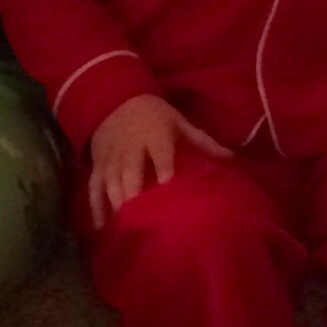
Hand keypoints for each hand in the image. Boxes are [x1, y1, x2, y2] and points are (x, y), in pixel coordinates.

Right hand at [87, 93, 229, 224]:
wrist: (115, 99)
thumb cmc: (154, 115)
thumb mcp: (179, 122)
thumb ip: (203, 142)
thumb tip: (233, 158)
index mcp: (154, 135)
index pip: (160, 152)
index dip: (163, 166)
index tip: (167, 184)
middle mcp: (130, 148)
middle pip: (130, 171)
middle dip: (133, 193)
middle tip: (140, 216)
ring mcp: (111, 159)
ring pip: (111, 182)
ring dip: (116, 204)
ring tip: (124, 226)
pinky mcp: (97, 167)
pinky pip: (94, 188)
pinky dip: (95, 207)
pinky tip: (100, 227)